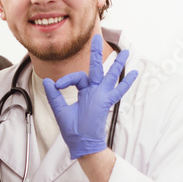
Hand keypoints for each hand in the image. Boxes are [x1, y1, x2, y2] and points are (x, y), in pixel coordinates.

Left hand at [42, 35, 137, 159]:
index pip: (77, 77)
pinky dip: (126, 83)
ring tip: (125, 51)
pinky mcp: (107, 102)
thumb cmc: (72, 129)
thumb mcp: (60, 110)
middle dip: (96, 53)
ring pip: (110, 75)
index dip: (66, 79)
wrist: (81, 144)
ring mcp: (102, 95)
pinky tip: (134, 73)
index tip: (57, 85)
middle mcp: (94, 91)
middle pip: (96, 68)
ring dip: (117, 64)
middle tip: (96, 37)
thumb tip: (47, 81)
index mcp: (83, 91)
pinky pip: (118, 91)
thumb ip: (54, 95)